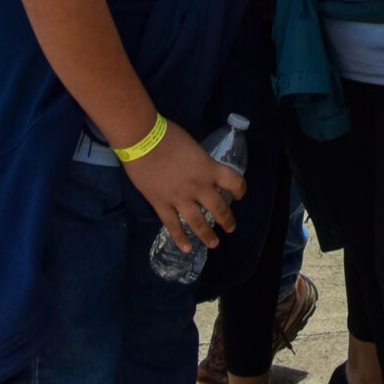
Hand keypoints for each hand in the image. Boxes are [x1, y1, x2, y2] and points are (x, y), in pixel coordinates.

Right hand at [123, 120, 244, 252]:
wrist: (143, 140)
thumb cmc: (168, 136)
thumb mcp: (193, 147)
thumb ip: (199, 162)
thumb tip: (198, 168)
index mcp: (209, 169)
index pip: (234, 182)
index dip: (240, 189)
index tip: (239, 194)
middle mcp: (199, 187)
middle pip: (219, 208)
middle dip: (227, 220)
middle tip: (230, 228)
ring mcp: (180, 198)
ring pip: (197, 222)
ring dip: (207, 235)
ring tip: (214, 243)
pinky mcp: (161, 204)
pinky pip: (172, 225)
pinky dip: (179, 238)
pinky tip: (185, 248)